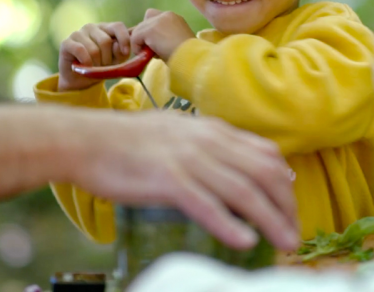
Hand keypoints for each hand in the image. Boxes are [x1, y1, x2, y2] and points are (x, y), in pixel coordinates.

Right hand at [57, 22, 132, 90]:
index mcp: (105, 28)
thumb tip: (119, 46)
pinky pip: (80, 50)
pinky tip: (85, 66)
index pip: (117, 26)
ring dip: (96, 64)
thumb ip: (121, 53)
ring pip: (93, 49)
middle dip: (107, 59)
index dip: (124, 39)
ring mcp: (78, 33)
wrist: (81, 80)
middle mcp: (91, 27)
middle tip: (103, 67)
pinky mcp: (66, 42)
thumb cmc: (100, 68)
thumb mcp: (116, 61)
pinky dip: (86, 62)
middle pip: (105, 41)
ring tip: (93, 68)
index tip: (126, 53)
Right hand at [71, 110, 299, 250]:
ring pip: (245, 192)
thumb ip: (202, 144)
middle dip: (287, 207)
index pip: (265, 154)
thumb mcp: (171, 131)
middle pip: (265, 174)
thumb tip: (227, 163)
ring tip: (285, 244)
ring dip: (271, 221)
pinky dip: (230, 225)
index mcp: (209, 129)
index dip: (286, 183)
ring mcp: (187, 159)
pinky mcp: (167, 180)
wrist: (80, 140)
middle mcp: (205, 141)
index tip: (289, 206)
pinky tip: (244, 242)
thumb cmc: (120, 141)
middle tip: (293, 233)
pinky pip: (207, 205)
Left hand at [130, 9, 194, 59]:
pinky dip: (137, 48)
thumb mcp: (175, 42)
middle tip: (150, 49)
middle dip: (144, 35)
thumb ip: (163, 37)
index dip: (151, 30)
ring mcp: (157, 21)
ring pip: (138, 30)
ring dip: (141, 43)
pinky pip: (135, 38)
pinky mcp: (149, 30)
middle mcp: (165, 15)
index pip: (154, 17)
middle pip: (144, 21)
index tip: (155, 44)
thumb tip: (148, 42)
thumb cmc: (186, 55)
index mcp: (174, 17)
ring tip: (151, 55)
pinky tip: (148, 56)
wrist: (191, 58)